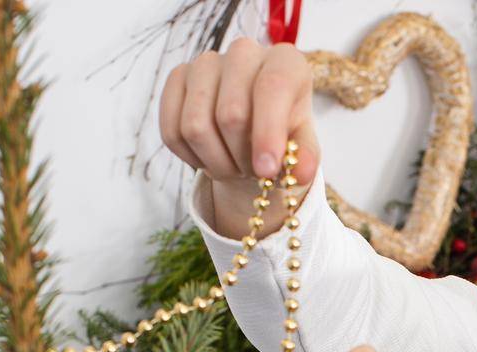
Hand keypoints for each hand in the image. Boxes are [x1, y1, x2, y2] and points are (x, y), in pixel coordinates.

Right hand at [159, 38, 320, 238]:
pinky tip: (211, 157)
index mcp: (284, 61)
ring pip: (196, 126)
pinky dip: (192, 158)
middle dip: (242, 158)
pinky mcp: (177, 78)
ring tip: (235, 165)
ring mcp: (205, 63)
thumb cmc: (283, 132)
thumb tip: (301, 173)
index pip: (272, 88)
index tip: (266, 170)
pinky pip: (172, 131)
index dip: (267, 134)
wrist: (254, 128)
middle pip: (230, 114)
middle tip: (254, 172)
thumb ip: (305, 157)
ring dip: (216, 162)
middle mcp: (244, 52)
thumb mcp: (302, 145)